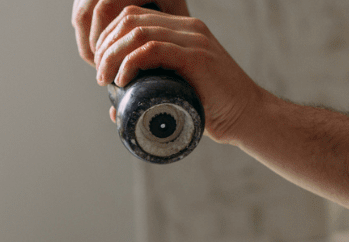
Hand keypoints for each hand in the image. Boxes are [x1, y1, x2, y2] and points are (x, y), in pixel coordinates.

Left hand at [76, 3, 265, 142]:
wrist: (248, 117)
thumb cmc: (213, 109)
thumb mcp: (178, 92)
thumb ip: (151, 93)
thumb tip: (115, 110)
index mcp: (182, 30)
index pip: (133, 17)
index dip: (109, 38)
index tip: (100, 65)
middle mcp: (188, 28)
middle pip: (130, 20)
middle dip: (106, 46)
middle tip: (100, 74)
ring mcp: (193, 40)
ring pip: (137, 32)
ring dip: (113, 55)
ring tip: (106, 78)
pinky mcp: (196, 57)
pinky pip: (153, 49)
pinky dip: (130, 63)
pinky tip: (123, 79)